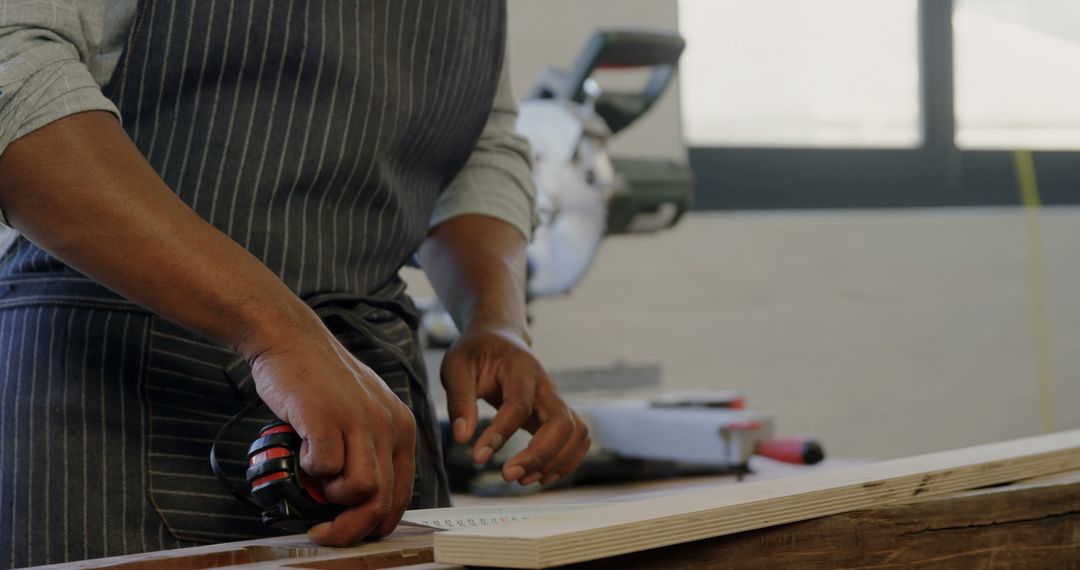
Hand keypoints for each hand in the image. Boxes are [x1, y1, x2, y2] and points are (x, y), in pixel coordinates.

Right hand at [247, 322, 416, 545]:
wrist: (292, 338)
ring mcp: (359, 420)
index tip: (355, 533)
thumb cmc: (321, 380)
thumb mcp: (362, 411)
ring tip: (314, 475)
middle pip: (381, 499)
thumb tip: (357, 499)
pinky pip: (325, 467)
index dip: (378, 523)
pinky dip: (309, 470)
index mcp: (400, 426)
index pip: (402, 492)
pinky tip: (301, 450)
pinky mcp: (327, 417)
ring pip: (361, 489)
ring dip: (331, 495)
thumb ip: (367, 449)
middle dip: (351, 528)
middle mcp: (387, 424)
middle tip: (324, 532)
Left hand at [441, 324, 589, 485]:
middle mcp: (546, 384)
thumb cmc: (475, 353)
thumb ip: (459, 401)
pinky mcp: (557, 413)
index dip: (501, 433)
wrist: (498, 338)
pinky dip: (566, 461)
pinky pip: (577, 438)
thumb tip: (462, 438)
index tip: (478, 457)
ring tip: (523, 480)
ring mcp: (555, 399)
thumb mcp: (456, 367)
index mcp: (520, 368)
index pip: (519, 404)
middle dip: (539, 454)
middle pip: (562, 422)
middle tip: (508, 475)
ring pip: (576, 432)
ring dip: (556, 462)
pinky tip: (539, 476)